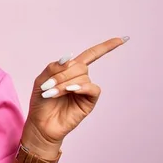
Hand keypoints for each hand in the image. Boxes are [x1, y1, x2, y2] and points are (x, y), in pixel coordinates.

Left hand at [23, 36, 128, 156]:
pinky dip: (81, 87)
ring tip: (52, 93)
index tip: (121, 39)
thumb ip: (53, 68)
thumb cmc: (40, 102)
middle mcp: (80, 78)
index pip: (90, 55)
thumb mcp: (41, 81)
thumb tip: (67, 57)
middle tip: (48, 86)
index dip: (105, 47)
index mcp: (69, 70)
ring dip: (65, 83)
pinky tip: (71, 91)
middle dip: (62, 74)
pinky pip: (92, 88)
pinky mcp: (89, 101)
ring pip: (83, 76)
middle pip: (80, 65)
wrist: (41, 123)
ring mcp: (85, 90)